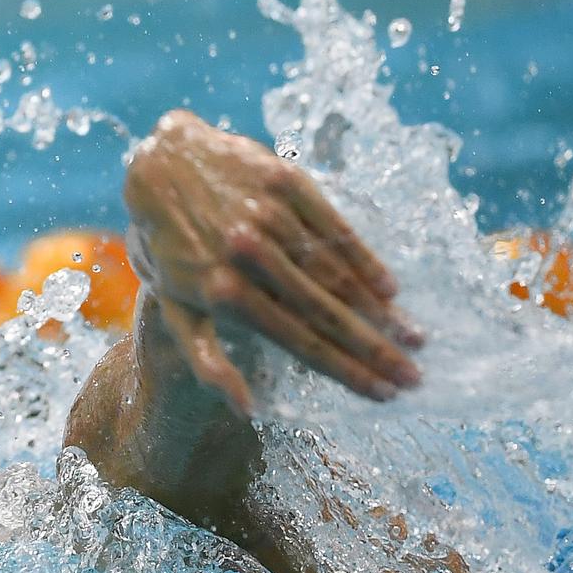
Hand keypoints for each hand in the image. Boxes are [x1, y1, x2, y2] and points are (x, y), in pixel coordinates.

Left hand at [124, 110, 422, 414]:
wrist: (160, 162)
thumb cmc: (167, 247)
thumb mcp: (173, 307)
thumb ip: (206, 359)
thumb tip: (245, 409)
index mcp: (222, 292)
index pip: (299, 341)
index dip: (345, 370)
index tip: (382, 393)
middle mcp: (248, 255)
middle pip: (325, 312)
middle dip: (374, 348)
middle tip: (412, 375)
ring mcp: (268, 215)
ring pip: (336, 272)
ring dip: (378, 309)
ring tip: (412, 337)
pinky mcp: (285, 182)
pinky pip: (335, 227)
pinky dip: (364, 259)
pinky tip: (390, 287)